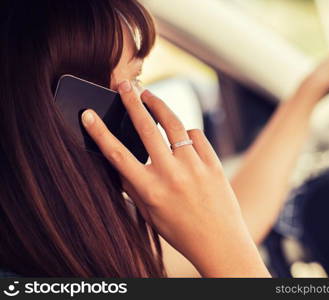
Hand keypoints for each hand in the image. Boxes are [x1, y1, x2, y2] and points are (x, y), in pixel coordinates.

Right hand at [81, 81, 268, 276]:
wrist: (220, 242)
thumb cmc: (181, 231)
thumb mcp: (151, 214)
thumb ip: (134, 188)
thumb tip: (118, 163)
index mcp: (151, 190)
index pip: (118, 155)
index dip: (99, 133)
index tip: (88, 115)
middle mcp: (171, 175)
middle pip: (147, 128)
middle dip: (132, 102)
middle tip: (124, 85)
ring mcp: (195, 166)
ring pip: (174, 124)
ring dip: (159, 106)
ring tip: (149, 97)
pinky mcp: (213, 163)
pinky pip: (196, 136)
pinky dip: (186, 133)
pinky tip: (182, 137)